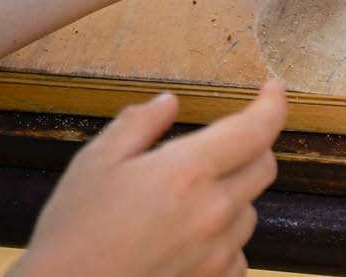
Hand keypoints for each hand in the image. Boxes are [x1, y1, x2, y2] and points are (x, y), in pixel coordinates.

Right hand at [12, 81, 285, 276]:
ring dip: (233, 197)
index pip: (257, 129)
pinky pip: (236, 257)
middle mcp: (212, 213)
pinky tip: (187, 241)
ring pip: (250, 212)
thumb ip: (139, 123)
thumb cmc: (71, 235)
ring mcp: (215, 256)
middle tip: (218, 146)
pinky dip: (223, 243)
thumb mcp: (96, 162)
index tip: (274, 89)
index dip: (274, 103)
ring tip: (186, 202)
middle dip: (250, 147)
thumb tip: (170, 102)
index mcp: (188, 172)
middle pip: (264, 167)